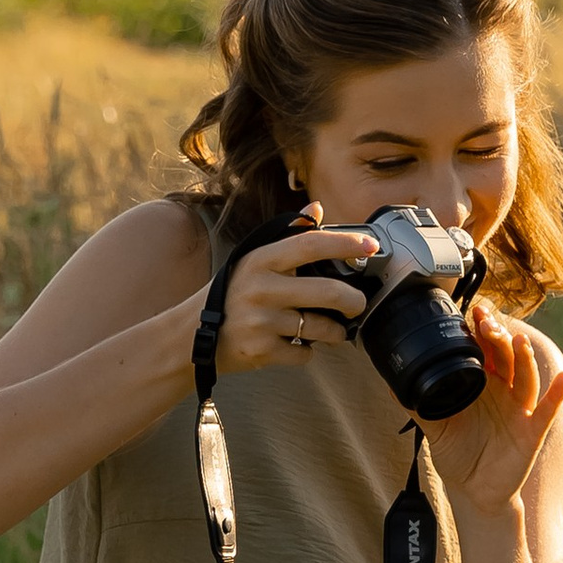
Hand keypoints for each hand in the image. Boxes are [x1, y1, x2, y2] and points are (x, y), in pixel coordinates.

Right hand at [210, 210, 377, 373]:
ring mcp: (261, 321)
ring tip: (332, 330)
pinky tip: (296, 344)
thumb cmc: (231, 294)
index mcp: (262, 260)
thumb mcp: (253, 259)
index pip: (311, 244)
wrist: (192, 335)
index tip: (371, 245)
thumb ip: (288, 236)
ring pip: (321, 327)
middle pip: (328, 292)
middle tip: (358, 304)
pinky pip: (304, 353)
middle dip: (353, 301)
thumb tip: (317, 209)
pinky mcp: (261, 350)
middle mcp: (262, 288)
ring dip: (335, 332)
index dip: (345, 243)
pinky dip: (307, 351)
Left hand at [423, 300, 562, 518]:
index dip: (480, 331)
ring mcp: (519, 409)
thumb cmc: (459, 455)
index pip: (483, 350)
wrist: (474, 491)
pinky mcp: (532, 431)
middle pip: (505, 357)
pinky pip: (547, 410)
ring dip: (524, 359)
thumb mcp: (435, 429)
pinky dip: (557, 394)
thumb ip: (418, 405)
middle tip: (487, 323)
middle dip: (498, 338)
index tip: (473, 312)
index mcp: (480, 383)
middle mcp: (502, 390)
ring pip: (525, 377)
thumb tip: (392, 384)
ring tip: (519, 344)